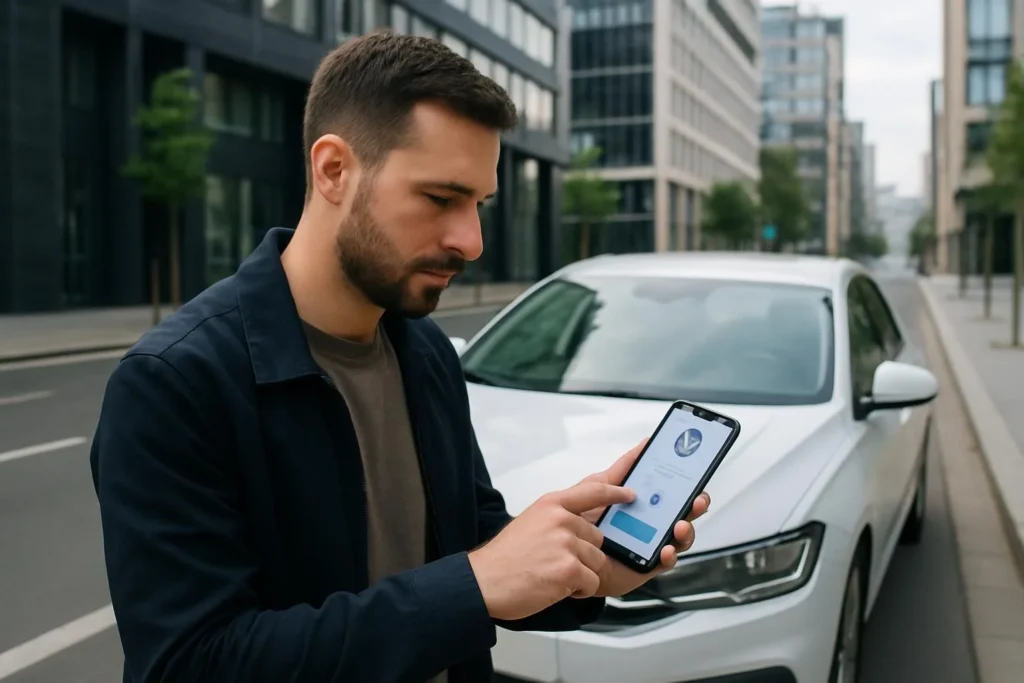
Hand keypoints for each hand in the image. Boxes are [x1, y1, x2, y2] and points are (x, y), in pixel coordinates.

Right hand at [468, 480, 634, 620]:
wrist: (484, 581)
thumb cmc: (506, 558)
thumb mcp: (532, 521)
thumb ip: (557, 517)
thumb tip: (582, 525)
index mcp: (552, 504)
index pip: (593, 491)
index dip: (616, 491)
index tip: (630, 493)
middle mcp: (561, 519)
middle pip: (598, 537)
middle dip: (585, 554)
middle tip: (557, 563)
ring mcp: (566, 543)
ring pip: (597, 561)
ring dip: (581, 574)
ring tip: (552, 576)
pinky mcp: (569, 569)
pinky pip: (592, 582)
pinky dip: (578, 590)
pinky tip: (555, 587)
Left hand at [578, 439, 711, 597]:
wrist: (563, 554)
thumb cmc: (577, 521)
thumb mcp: (594, 488)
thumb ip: (619, 471)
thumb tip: (643, 446)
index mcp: (640, 501)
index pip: (669, 488)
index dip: (685, 480)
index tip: (694, 469)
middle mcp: (649, 521)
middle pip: (682, 511)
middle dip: (695, 503)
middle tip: (697, 499)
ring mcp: (650, 543)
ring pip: (679, 536)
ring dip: (686, 529)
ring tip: (680, 525)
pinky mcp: (646, 565)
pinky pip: (665, 561)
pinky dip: (669, 555)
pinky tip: (665, 549)